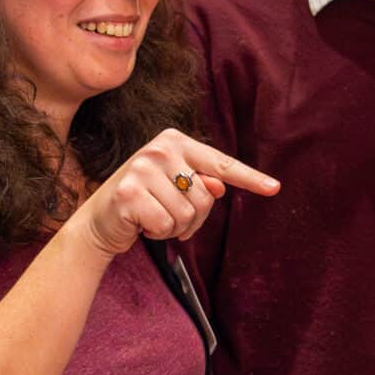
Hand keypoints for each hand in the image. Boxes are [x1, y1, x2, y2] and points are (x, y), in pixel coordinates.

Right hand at [69, 130, 276, 256]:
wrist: (99, 221)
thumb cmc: (144, 202)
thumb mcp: (175, 189)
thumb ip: (201, 184)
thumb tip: (219, 187)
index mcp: (175, 141)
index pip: (220, 163)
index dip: (249, 178)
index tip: (274, 188)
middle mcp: (159, 148)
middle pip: (206, 196)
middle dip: (193, 217)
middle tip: (167, 215)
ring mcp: (142, 169)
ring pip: (188, 214)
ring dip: (176, 228)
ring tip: (154, 218)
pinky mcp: (129, 193)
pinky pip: (167, 226)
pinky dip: (158, 234)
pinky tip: (141, 225)